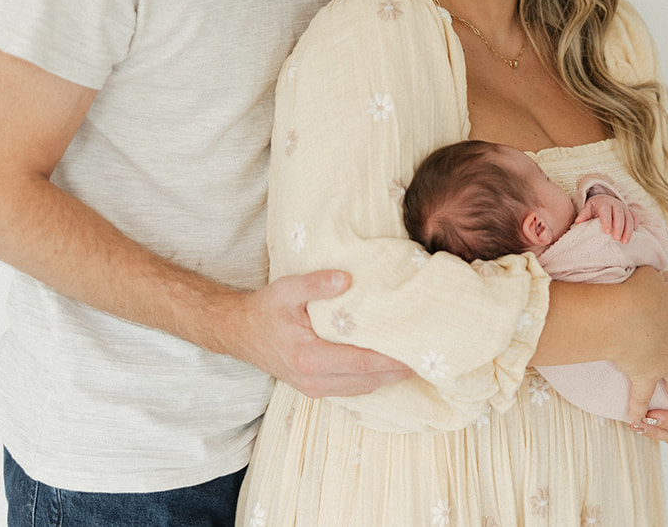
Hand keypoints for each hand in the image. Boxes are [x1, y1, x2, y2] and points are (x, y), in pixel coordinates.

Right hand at [240, 270, 413, 398]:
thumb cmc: (264, 310)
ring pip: (362, 388)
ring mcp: (314, 388)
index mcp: (309, 358)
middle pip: (368, 380)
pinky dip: (373, 379)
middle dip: (399, 371)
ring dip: (389, 378)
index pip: (362, 362)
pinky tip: (390, 368)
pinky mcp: (315, 389)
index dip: (392, 359)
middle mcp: (314, 380)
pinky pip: (352, 389)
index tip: (417, 350)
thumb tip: (346, 278)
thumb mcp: (286, 290)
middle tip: (428, 357)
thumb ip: (316, 284)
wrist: (239, 333)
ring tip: (416, 361)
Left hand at [576, 193, 632, 242]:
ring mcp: (624, 207)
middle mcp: (616, 203)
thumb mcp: (588, 208)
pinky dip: (635, 226)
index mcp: (604, 202)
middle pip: (619, 215)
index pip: (606, 211)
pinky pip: (635, 218)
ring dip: (628, 230)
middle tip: (616, 239)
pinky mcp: (630, 211)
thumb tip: (578, 222)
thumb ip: (584, 214)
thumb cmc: (595, 207)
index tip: (606, 232)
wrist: (604, 200)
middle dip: (619, 227)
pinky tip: (633, 235)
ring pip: (629, 218)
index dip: (607, 221)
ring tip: (624, 242)